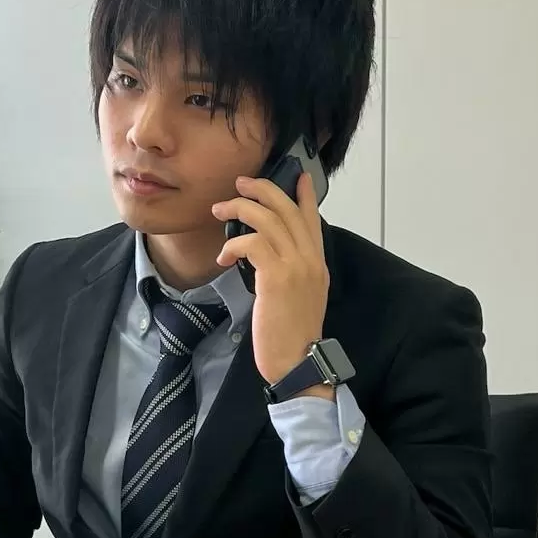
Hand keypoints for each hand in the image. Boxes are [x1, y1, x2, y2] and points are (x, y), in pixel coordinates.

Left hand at [212, 171, 330, 392]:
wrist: (298, 361)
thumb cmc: (293, 335)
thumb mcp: (302, 296)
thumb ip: (293, 272)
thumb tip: (270, 256)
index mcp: (318, 263)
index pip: (312, 219)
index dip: (303, 194)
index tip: (296, 176)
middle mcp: (310, 259)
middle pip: (287, 208)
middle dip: (261, 189)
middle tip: (240, 184)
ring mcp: (296, 266)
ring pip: (268, 219)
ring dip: (239, 208)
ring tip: (219, 210)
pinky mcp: (276, 277)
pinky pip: (252, 243)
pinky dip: (233, 245)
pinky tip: (223, 258)